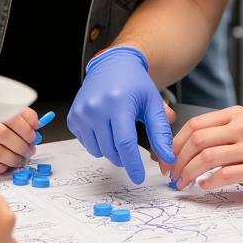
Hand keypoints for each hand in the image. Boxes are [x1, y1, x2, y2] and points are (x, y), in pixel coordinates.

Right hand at [0, 98, 37, 171]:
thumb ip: (15, 113)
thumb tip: (36, 125)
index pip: (9, 114)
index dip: (25, 128)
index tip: (33, 135)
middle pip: (3, 134)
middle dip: (22, 145)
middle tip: (29, 150)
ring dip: (14, 158)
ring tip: (20, 159)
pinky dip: (0, 167)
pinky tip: (5, 165)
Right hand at [68, 46, 174, 183]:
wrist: (113, 64)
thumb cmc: (135, 84)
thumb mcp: (153, 105)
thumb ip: (161, 133)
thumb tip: (168, 159)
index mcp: (118, 103)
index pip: (125, 143)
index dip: (133, 164)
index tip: (139, 178)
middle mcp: (96, 107)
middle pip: (111, 150)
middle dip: (124, 156)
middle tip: (131, 145)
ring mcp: (81, 112)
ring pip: (97, 150)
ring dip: (110, 150)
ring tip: (118, 131)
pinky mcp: (73, 116)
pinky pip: (86, 143)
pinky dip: (97, 142)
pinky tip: (105, 126)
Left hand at [166, 106, 242, 197]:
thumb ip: (217, 132)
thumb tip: (180, 148)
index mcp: (235, 115)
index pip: (195, 125)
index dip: (174, 143)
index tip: (165, 158)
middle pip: (198, 141)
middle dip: (177, 160)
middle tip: (170, 173)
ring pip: (207, 158)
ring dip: (188, 173)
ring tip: (182, 182)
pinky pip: (225, 175)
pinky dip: (209, 182)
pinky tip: (204, 185)